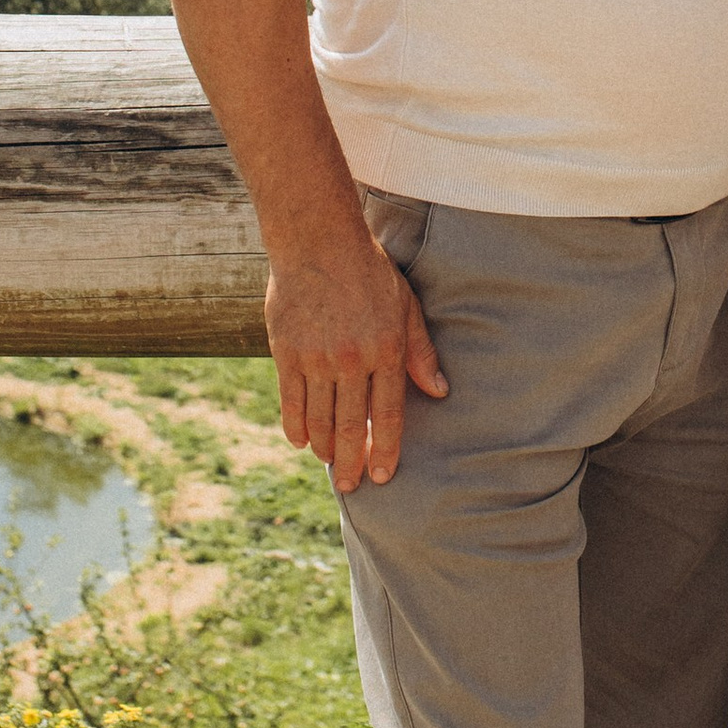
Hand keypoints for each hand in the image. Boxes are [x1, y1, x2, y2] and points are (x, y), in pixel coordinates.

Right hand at [265, 229, 446, 493]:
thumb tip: (440, 392)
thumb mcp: (406, 306)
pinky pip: (291, 402)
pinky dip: (296, 426)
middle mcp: (352, 359)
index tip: (383, 476)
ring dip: (325, 448)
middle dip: (353, 461)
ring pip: (320, 419)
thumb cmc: (368, 272)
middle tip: (352, 487)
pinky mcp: (287, 352)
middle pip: (353, 425)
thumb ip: (420, 351)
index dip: (387, 449)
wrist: (317, 241)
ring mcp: (317, 358)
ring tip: (330, 463)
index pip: (390, 413)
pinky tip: (302, 442)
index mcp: (386, 349)